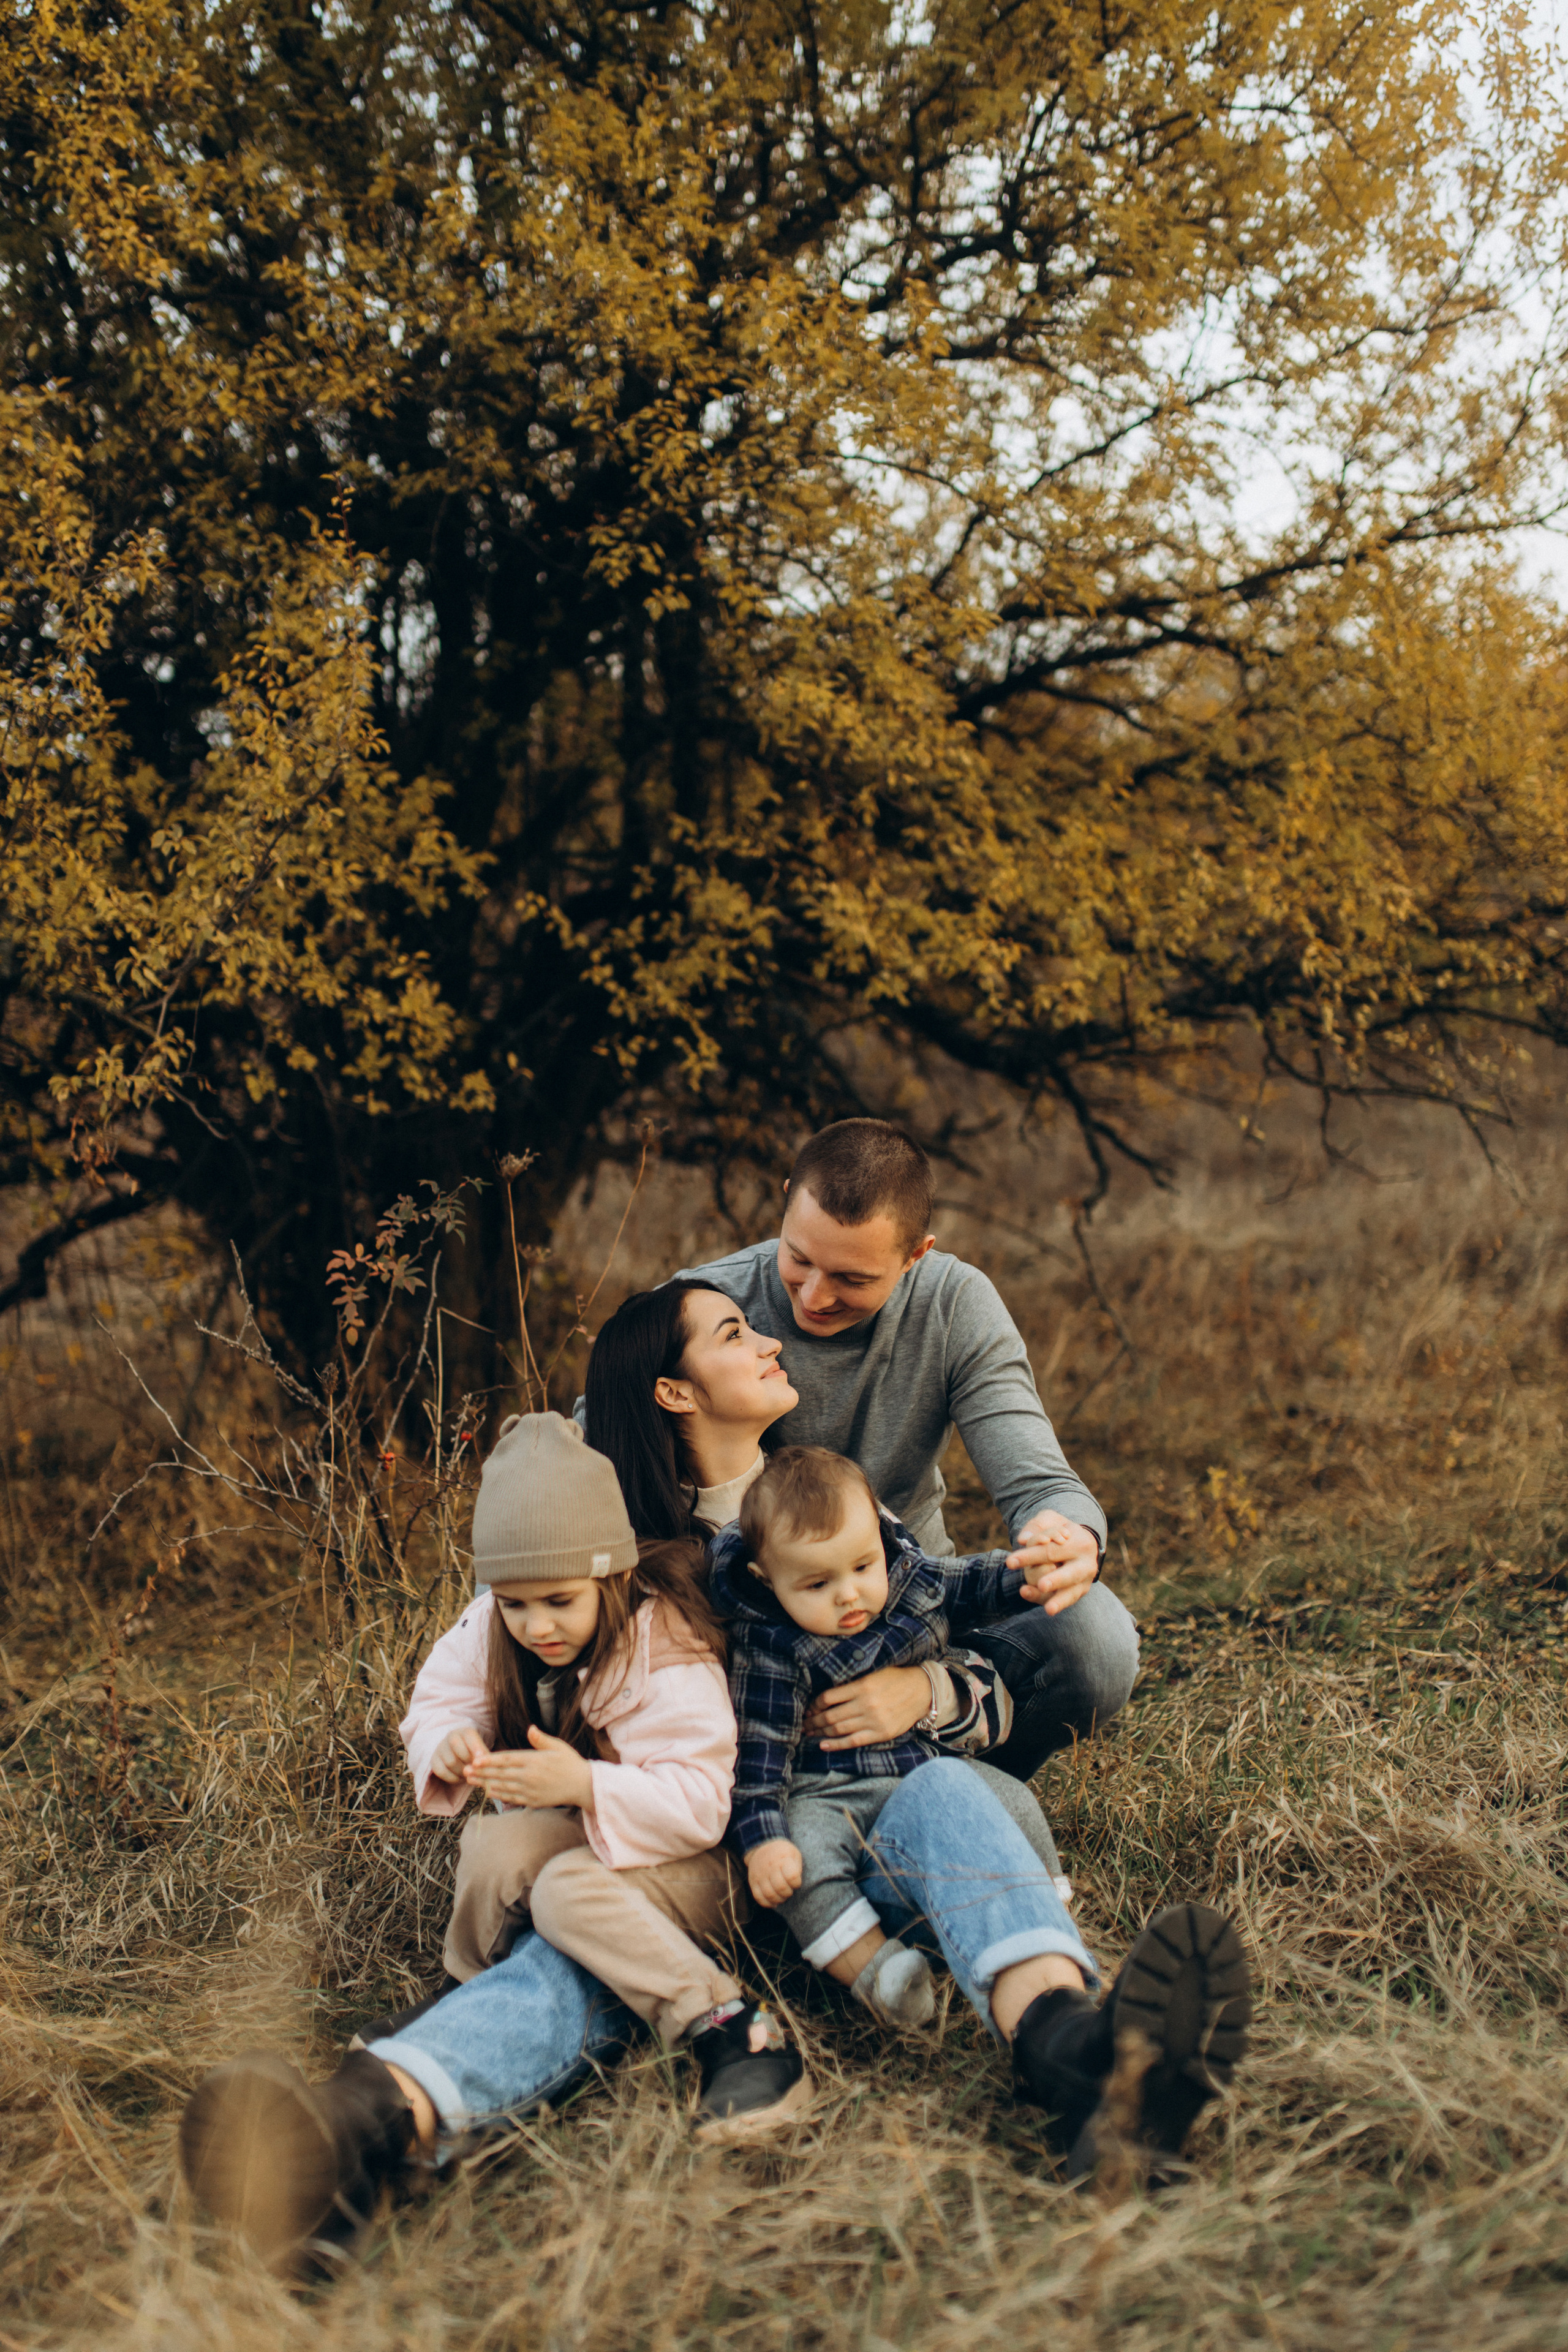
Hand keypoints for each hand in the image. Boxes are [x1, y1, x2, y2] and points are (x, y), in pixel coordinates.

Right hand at [430, 1723, 489, 1785]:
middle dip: (468, 1761)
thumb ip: (484, 1756)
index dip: (476, 1748)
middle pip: (458, 1748)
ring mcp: (440, 1748)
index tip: (482, 1759)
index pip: (469, 1736)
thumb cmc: (474, 1753)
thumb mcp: (481, 1750)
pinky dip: (452, 1778)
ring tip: (469, 1774)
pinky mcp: (433, 1761)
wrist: (457, 1753)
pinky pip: (442, 1772)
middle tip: (475, 1769)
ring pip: (450, 1762)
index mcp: (465, 1732)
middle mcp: (450, 1736)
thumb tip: (485, 1764)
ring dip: (462, 1772)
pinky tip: (460, 1778)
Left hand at [463, 1725, 594, 1810]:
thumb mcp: (558, 1746)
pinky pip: (511, 1798)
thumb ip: (541, 1739)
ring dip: (485, 1783)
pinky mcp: (532, 1801)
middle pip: (500, 1774)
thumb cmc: (571, 1763)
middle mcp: (529, 1776)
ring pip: (503, 1787)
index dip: (490, 1760)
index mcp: (534, 1760)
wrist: (583, 1786)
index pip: (507, 1759)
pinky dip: (498, 1794)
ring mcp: (530, 1790)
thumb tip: (530, 1728)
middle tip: (465, 1770)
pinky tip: (488, 1791)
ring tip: (471, 1780)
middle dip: (481, 1772)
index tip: (475, 1759)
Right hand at [746, 1839, 803, 1906]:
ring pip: (769, 1895)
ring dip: (779, 1899)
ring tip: (782, 1895)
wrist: (762, 1846)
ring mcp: (759, 1875)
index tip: (796, 1881)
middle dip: (788, 1893)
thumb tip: (795, 1884)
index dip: (796, 1883)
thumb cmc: (782, 1853)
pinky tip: (773, 1902)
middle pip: (781, 1887)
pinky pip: (758, 1897)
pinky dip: (767, 1903)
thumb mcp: (794, 1854)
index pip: (792, 1876)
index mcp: (782, 1858)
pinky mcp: (752, 1882)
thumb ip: (797, 1869)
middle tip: (789, 1890)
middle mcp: (769, 1867)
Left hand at [803, 1665, 931, 1750]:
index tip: (809, 1708)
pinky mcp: (880, 1733)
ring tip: (809, 1733)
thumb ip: (853, 1683)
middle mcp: (866, 1704)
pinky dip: (836, 1744)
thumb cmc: (895, 1679)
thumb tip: (828, 1694)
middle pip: (831, 1716)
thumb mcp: (873, 1673)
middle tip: (803, 1723)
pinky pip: (853, 1741)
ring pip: (839, 1729)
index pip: (829, 1697)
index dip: (814, 1704)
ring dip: (820, 1732)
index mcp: (862, 1685)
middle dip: (814, 1721)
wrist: (922, 1691)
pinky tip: (823, 1744)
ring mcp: (873, 1720)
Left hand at [1008, 1513, 1099, 1614]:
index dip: (1030, 1556)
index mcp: (1081, 1543)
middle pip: (1068, 1574)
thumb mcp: (1051, 1520)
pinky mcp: (1078, 1593)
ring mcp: (1083, 1582)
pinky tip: (1034, 1600)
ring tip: (1049, 1610)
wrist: (1081, 1544)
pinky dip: (1048, 1601)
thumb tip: (1023, 1540)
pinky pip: (1063, 1600)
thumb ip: (1037, 1526)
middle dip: (1055, 1580)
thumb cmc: (1062, 1531)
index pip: (1052, 1551)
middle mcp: (1086, 1565)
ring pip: (1071, 1594)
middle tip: (1042, 1584)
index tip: (1010, 1562)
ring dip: (1059, 1601)